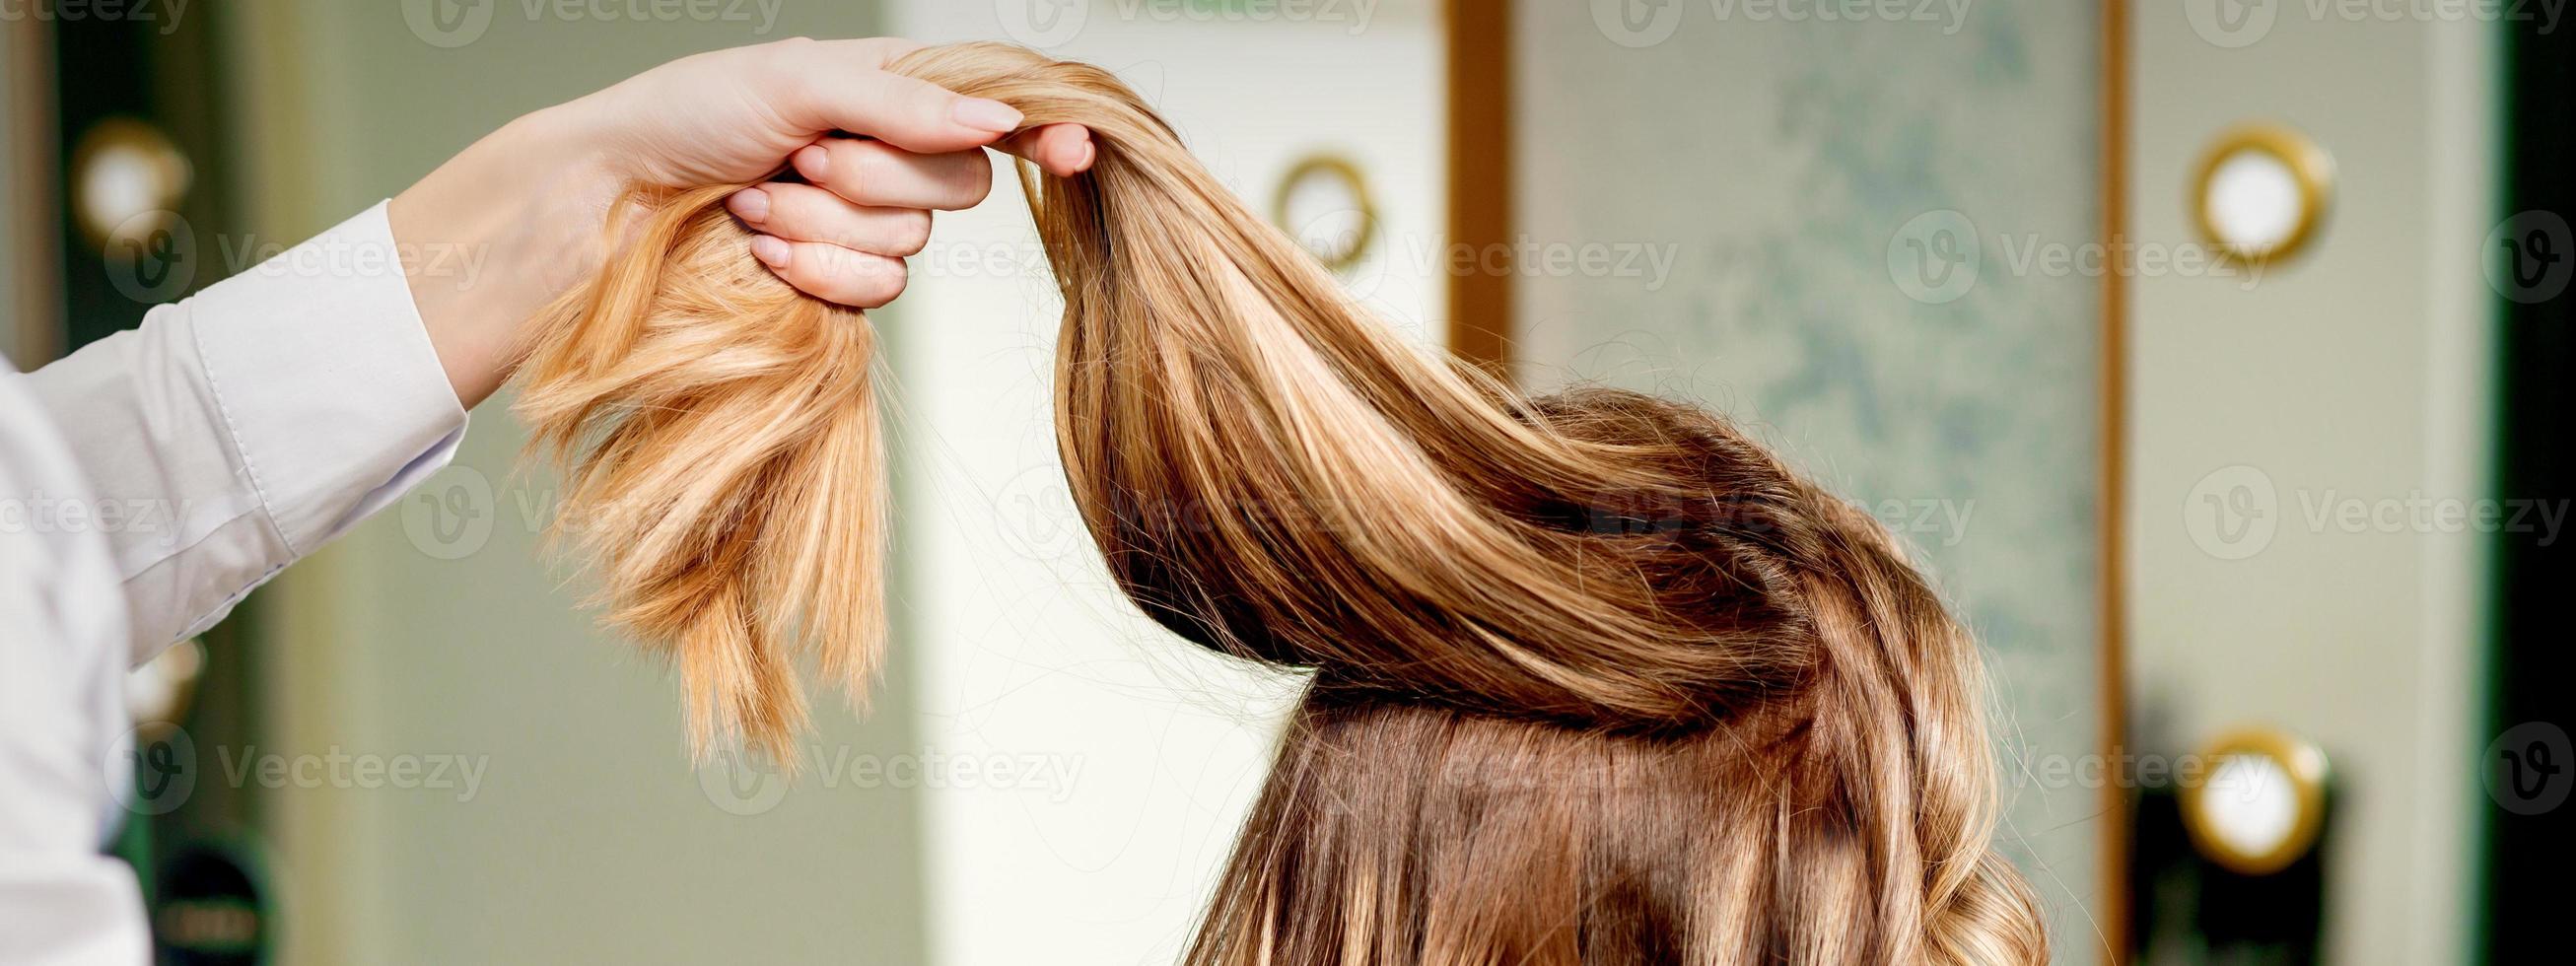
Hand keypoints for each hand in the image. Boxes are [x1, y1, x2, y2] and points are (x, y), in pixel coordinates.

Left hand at [390, 37, 1093, 408]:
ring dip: (824, 222)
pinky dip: (812, 269)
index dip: (1046, 126)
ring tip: (755, 201)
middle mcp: (888, 158)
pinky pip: (876, 291)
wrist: (606, 204)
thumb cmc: (684, 118)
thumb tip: (996, 123)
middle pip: (962, 182)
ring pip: (912, 242)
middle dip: (874, 172)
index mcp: (888, 91)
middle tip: (799, 156)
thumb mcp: (800, 82)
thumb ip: (907, 103)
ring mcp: (865, 229)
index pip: (994, 106)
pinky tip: (759, 249)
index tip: (1077, 148)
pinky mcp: (839, 291)